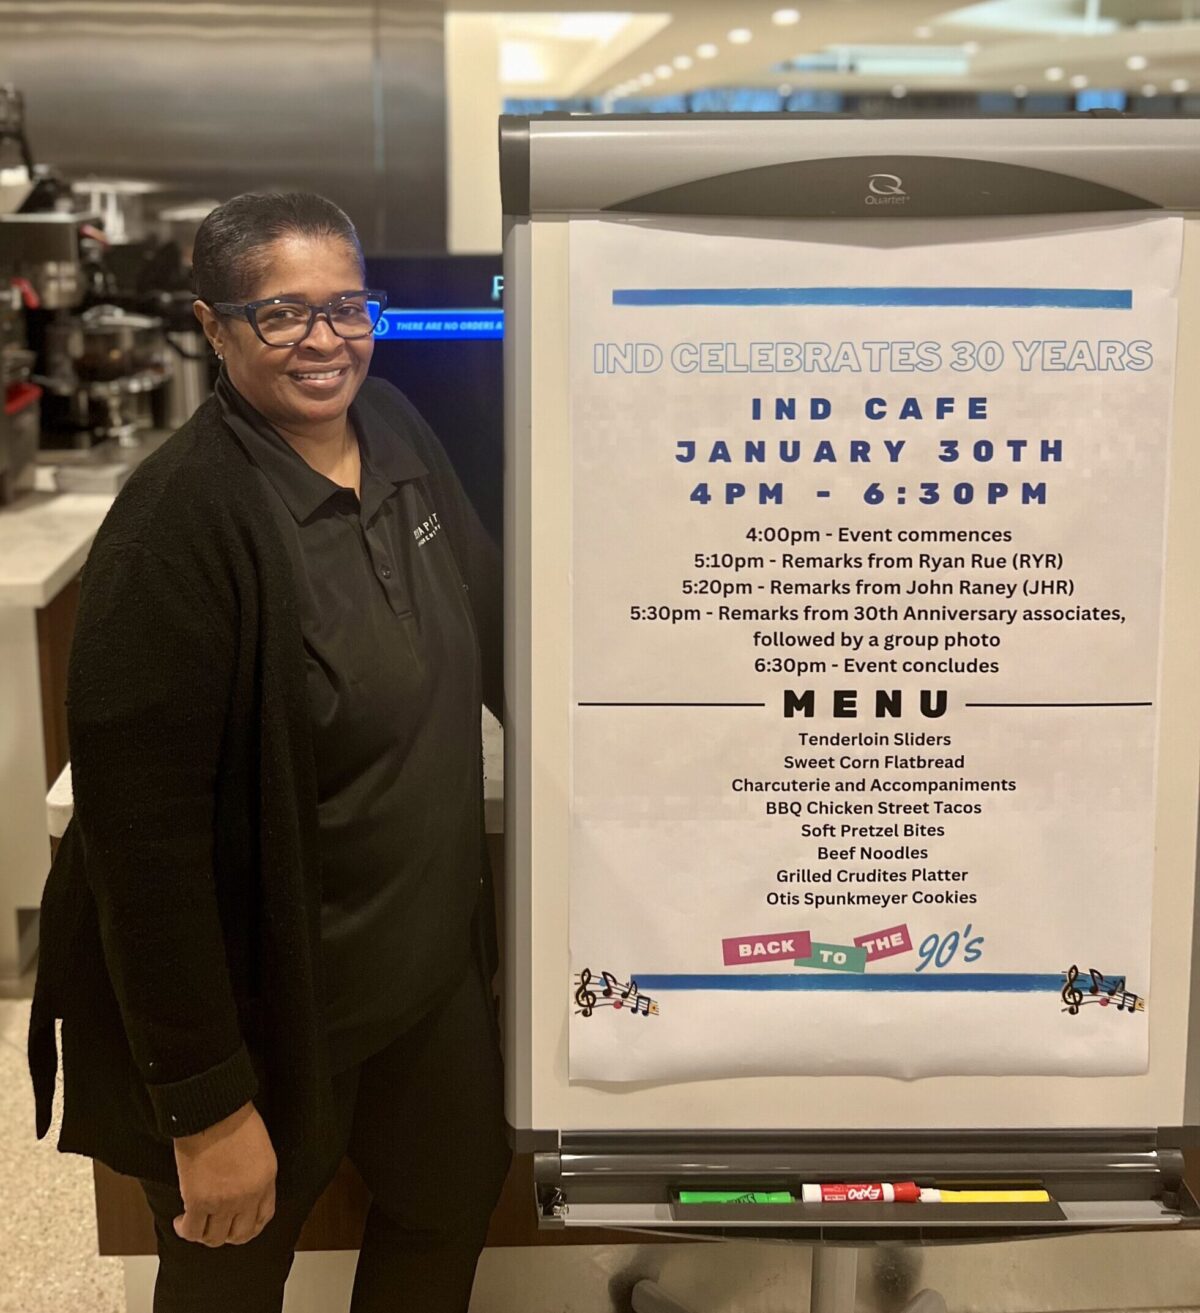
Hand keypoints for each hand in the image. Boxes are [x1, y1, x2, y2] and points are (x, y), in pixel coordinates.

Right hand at [171, 1101, 276, 1245]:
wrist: (213, 1111)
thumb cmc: (234, 1120)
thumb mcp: (260, 1148)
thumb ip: (255, 1175)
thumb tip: (242, 1191)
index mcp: (266, 1180)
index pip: (263, 1217)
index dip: (249, 1226)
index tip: (238, 1224)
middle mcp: (248, 1196)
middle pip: (239, 1235)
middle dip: (226, 1234)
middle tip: (215, 1227)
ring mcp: (224, 1202)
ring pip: (214, 1238)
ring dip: (204, 1235)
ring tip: (195, 1224)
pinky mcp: (198, 1202)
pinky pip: (192, 1231)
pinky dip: (184, 1230)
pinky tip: (180, 1221)